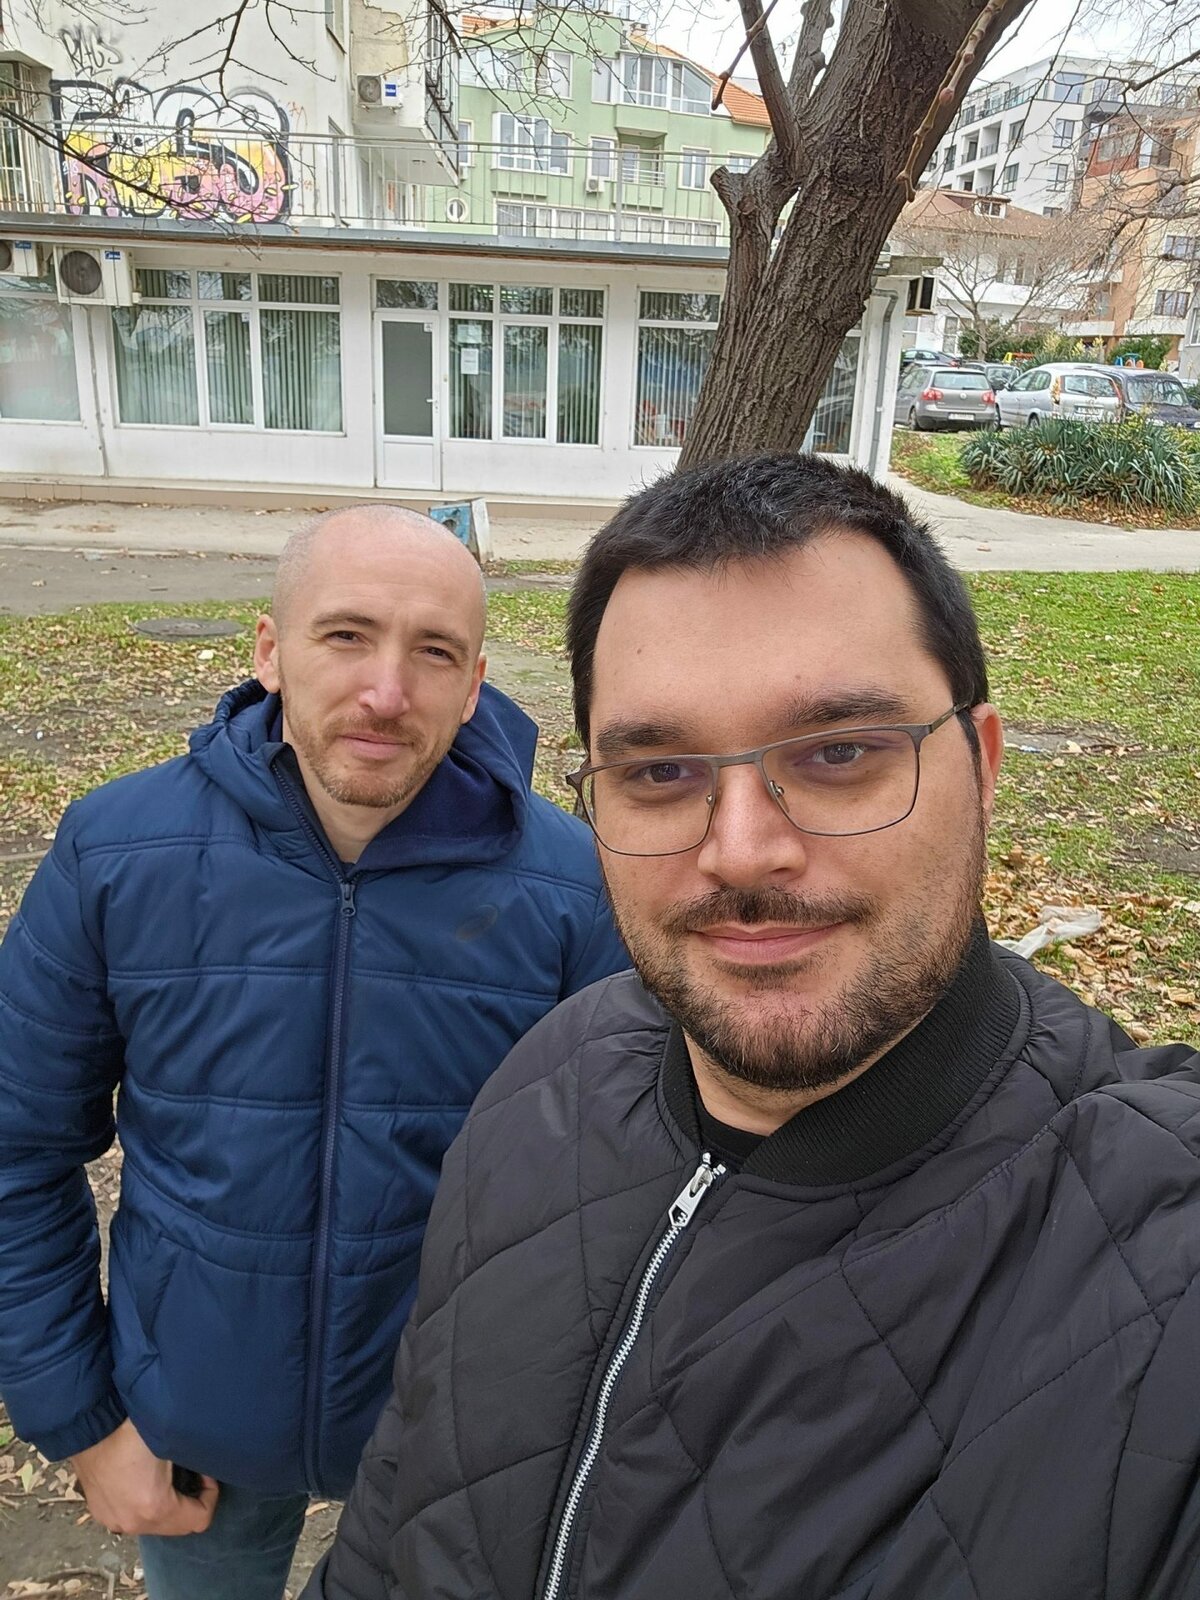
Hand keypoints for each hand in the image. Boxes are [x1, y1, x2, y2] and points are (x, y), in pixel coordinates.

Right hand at [70, 1419, 218, 1535]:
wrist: (89, 1422)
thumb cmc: (133, 1427)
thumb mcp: (172, 1442)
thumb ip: (194, 1460)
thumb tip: (210, 1461)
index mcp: (154, 1507)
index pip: (200, 1519)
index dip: (210, 1495)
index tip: (205, 1472)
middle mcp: (132, 1523)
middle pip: (177, 1526)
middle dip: (190, 1502)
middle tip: (190, 1471)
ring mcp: (113, 1520)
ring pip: (155, 1523)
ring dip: (168, 1504)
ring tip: (168, 1473)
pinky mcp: (101, 1512)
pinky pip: (134, 1516)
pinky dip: (146, 1504)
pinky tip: (145, 1478)